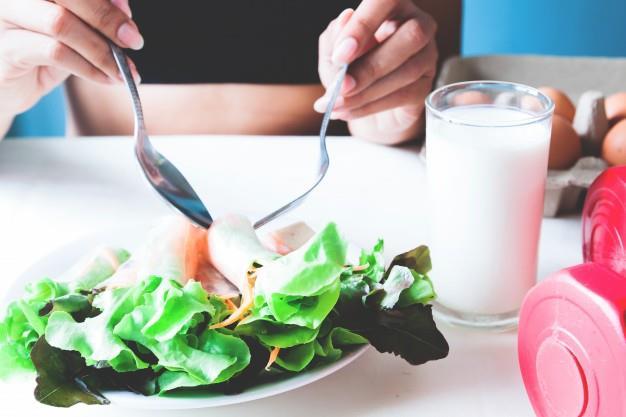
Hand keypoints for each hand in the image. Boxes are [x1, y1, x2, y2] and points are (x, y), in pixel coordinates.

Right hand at [0, 0, 141, 123]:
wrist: (8, 87)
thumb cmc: (40, 51)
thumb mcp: (73, 29)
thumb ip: (94, 14)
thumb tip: (123, 5)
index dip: (105, 0)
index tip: (129, 20)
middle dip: (107, 19)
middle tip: (133, 41)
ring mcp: (5, 16)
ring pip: (61, 24)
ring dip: (101, 50)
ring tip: (124, 70)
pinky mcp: (6, 47)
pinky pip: (55, 53)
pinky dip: (89, 68)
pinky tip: (106, 78)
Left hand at [316, 1, 437, 144]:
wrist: (366, 110)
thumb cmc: (351, 72)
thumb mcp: (332, 55)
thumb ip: (333, 39)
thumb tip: (344, 20)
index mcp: (392, 6)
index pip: (387, 0)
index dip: (363, 25)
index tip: (340, 55)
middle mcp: (417, 24)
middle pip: (410, 36)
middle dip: (370, 66)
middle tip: (342, 86)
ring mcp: (427, 56)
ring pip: (407, 70)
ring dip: (366, 92)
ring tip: (336, 104)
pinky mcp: (426, 86)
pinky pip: (404, 95)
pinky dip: (370, 106)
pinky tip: (347, 112)